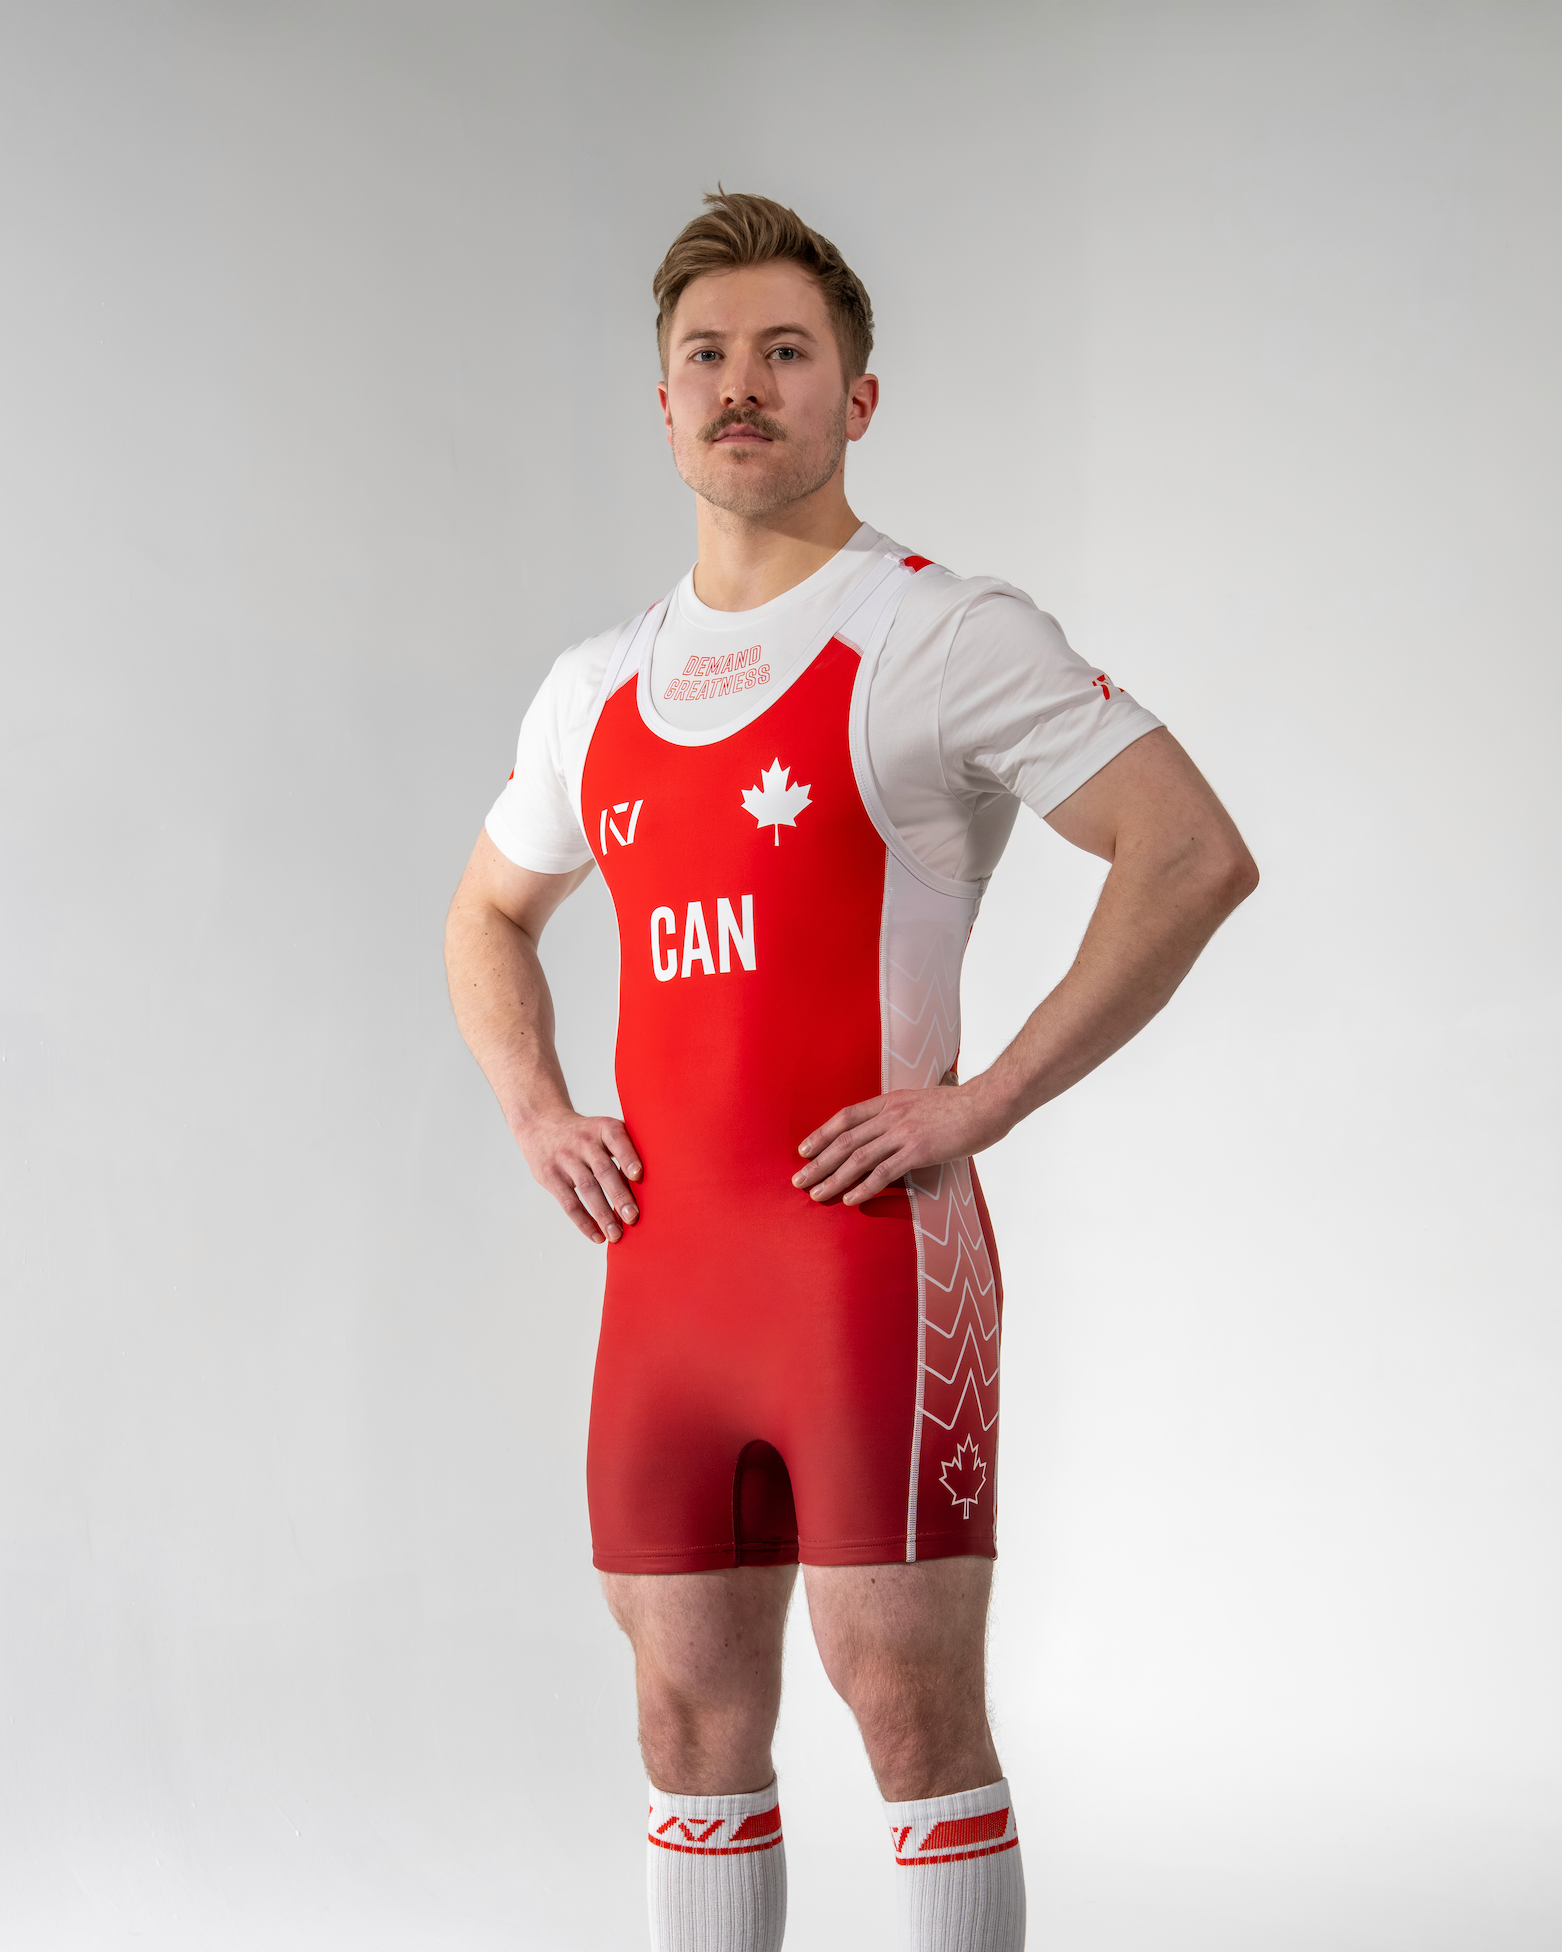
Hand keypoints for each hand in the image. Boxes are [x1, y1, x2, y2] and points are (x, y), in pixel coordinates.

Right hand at [516, 1109, 642, 1244]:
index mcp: (602, 1128)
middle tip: (633, 1217)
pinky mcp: (550, 1176)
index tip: (638, 1175)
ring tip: (616, 1235)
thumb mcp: (602, 1130)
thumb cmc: (584, 1135)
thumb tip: (651, 1185)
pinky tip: (597, 1236)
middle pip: (603, 1170)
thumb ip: (624, 1149)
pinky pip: (569, 1203)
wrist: (541, 1124)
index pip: (617, 1140)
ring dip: (603, 1215)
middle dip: (619, 1196)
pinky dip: (584, 1222)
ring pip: (587, 1189)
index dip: (628, 1157)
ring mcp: (565, 1159)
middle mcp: (584, 1142)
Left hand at [791, 1082, 1008, 1205]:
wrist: (988, 1103)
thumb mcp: (924, 1100)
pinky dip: (863, 1187)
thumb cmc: (962, 1104)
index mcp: (891, 1101)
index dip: (822, 1134)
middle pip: (844, 1140)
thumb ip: (904, 1112)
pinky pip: (884, 1172)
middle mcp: (892, 1115)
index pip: (846, 1118)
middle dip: (818, 1162)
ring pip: (858, 1158)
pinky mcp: (919, 1151)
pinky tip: (849, 1199)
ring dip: (833, 1178)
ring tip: (816, 1194)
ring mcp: (904, 1132)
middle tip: (799, 1179)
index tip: (804, 1150)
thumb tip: (892, 1128)